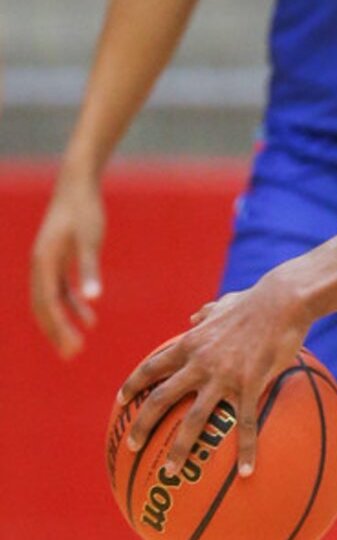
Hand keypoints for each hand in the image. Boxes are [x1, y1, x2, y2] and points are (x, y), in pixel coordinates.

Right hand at [31, 173, 104, 356]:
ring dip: (63, 322)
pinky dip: (72, 305)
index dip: (57, 328)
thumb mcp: (90, 241)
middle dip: (56, 332)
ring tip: (78, 345)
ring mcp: (47, 262)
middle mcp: (40, 265)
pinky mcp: (59, 258)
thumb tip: (92, 299)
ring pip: (51, 300)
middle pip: (44, 306)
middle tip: (71, 356)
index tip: (71, 348)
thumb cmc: (85, 211)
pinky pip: (61, 289)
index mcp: (43, 262)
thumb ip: (89, 270)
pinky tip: (89, 318)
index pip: (47, 304)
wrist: (78, 184)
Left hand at [119, 273, 307, 476]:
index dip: (134, 385)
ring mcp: (223, 377)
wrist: (282, 301)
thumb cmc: (256, 300)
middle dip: (142, 425)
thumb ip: (206, 313)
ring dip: (179, 448)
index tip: (122, 401)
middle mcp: (199, 364)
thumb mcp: (224, 304)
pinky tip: (247, 471)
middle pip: (161, 399)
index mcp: (190, 344)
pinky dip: (245, 450)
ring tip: (170, 471)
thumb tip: (195, 315)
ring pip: (192, 419)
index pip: (152, 368)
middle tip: (132, 446)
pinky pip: (244, 424)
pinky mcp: (249, 386)